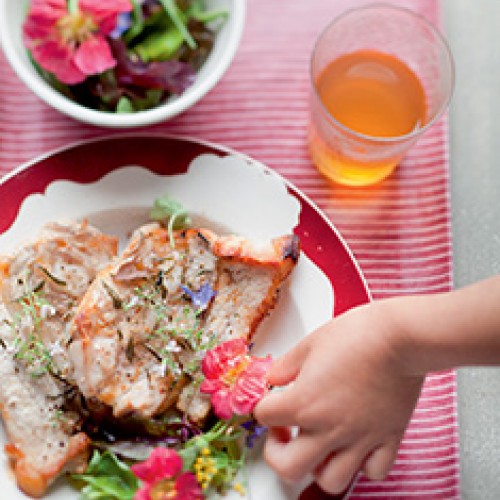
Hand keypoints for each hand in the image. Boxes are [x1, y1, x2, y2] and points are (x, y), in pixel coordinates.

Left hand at [254, 300, 423, 494]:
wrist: (399, 336)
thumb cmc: (356, 335)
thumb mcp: (309, 344)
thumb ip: (285, 366)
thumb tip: (273, 379)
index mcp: (303, 402)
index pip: (264, 417)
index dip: (263, 407)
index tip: (272, 401)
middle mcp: (328, 427)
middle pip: (288, 467)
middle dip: (277, 454)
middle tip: (283, 434)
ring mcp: (359, 438)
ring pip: (331, 481)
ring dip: (318, 467)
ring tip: (318, 445)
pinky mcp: (388, 439)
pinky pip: (373, 472)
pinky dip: (363, 465)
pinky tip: (357, 445)